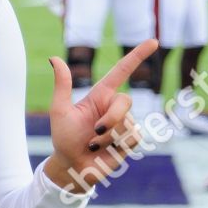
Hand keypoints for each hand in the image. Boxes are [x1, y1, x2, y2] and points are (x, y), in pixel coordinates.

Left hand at [45, 39, 157, 191]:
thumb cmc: (64, 137)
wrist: (71, 165)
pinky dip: (115, 145)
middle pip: (126, 101)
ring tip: (93, 144)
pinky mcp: (130, 140)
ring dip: (107, 136)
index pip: (121, 72)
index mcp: (100, 96)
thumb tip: (54, 58)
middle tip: (95, 132)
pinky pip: (132, 137)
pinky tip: (105, 150)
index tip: (153, 41)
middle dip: (111, 118)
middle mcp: (114, 107)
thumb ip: (62, 85)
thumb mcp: (59, 110)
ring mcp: (125, 123)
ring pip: (127, 123)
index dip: (137, 56)